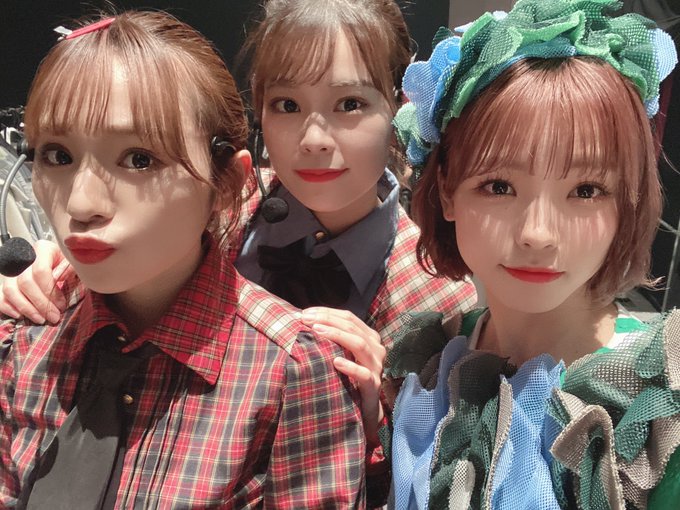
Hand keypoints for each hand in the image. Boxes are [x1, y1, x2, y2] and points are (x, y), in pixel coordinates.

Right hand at [0, 240, 70, 323]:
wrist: (60, 262)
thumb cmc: (68, 264)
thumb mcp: (74, 263)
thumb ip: (69, 268)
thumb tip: (57, 277)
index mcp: (43, 249)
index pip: (40, 271)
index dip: (50, 291)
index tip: (61, 305)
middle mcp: (24, 258)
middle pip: (25, 282)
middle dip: (40, 303)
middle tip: (54, 317)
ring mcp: (13, 271)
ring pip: (10, 290)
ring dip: (26, 308)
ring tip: (41, 319)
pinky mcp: (7, 282)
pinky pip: (1, 296)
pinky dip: (8, 307)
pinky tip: (21, 316)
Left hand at [300, 307, 385, 442]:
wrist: (365, 408)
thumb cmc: (350, 378)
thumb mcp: (343, 354)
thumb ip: (333, 339)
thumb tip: (306, 321)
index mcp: (369, 338)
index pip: (349, 317)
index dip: (327, 312)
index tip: (304, 313)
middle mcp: (376, 349)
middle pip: (352, 327)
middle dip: (327, 320)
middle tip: (305, 320)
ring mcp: (376, 367)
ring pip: (359, 345)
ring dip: (337, 335)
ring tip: (317, 332)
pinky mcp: (374, 386)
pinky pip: (364, 374)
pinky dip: (350, 366)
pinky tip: (335, 362)